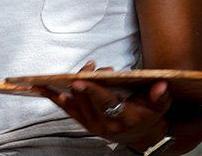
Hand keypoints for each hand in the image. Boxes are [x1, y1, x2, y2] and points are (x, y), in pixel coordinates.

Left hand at [36, 61, 172, 150]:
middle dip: (85, 79)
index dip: (91, 92)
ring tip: (73, 70)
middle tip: (93, 66)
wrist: (141, 136)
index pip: (105, 103)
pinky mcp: (82, 122)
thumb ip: (160, 96)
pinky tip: (39, 86)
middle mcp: (104, 125)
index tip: (79, 81)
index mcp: (123, 119)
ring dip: (69, 85)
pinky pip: (64, 108)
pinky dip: (52, 96)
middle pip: (86, 99)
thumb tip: (162, 85)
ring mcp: (91, 125)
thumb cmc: (148, 116)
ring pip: (73, 103)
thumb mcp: (159, 107)